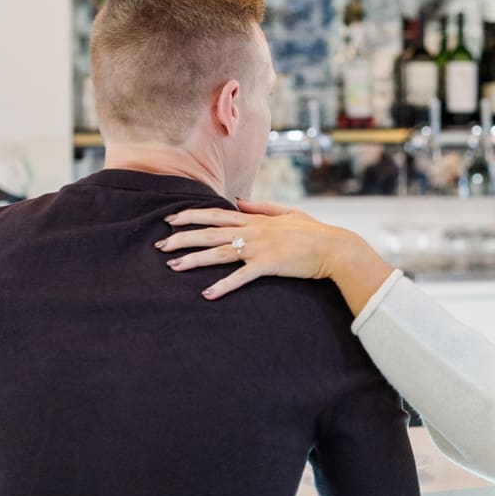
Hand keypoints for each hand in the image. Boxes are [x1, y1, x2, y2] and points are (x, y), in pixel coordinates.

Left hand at [159, 200, 341, 298]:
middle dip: (182, 238)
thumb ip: (261, 207)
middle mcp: (252, 232)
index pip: (215, 215)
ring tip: (173, 266)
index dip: (190, 216)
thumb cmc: (313, 232)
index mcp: (254, 220)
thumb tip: (238, 202)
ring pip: (218, 253)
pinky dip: (223, 286)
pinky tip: (207, 293)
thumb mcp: (287, 212)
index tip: (170, 220)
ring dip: (193, 260)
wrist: (334, 247)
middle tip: (160, 245)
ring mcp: (259, 248)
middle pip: (209, 233)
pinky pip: (241, 277)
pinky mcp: (268, 265)